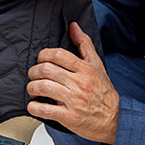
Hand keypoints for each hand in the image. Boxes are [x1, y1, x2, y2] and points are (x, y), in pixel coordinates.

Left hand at [27, 22, 119, 143]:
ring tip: (33, 89)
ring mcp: (73, 100)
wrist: (112, 119)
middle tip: (34, 75)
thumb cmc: (103, 92)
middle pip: (46, 70)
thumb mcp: (97, 64)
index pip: (58, 55)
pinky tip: (34, 105)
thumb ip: (84, 44)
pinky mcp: (68, 117)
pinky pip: (45, 110)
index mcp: (85, 69)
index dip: (44, 54)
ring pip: (43, 88)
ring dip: (32, 87)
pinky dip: (34, 107)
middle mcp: (79, 83)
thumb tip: (73, 26)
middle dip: (34, 71)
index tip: (41, 58)